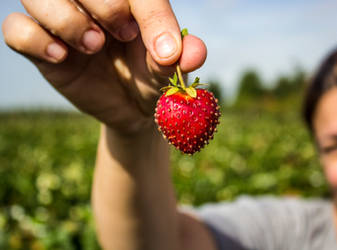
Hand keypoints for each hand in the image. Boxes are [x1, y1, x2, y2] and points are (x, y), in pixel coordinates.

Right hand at [2, 0, 206, 133]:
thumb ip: (181, 58)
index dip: (150, 14)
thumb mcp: (168, 71)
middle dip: (105, 5)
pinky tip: (61, 56)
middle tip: (123, 34)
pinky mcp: (40, 49)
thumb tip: (193, 54)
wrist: (134, 107)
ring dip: (66, 18)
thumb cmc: (153, 79)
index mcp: (128, 0)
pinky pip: (16, 30)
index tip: (165, 53)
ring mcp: (61, 23)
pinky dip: (33, 39)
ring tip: (93, 45)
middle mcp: (91, 4)